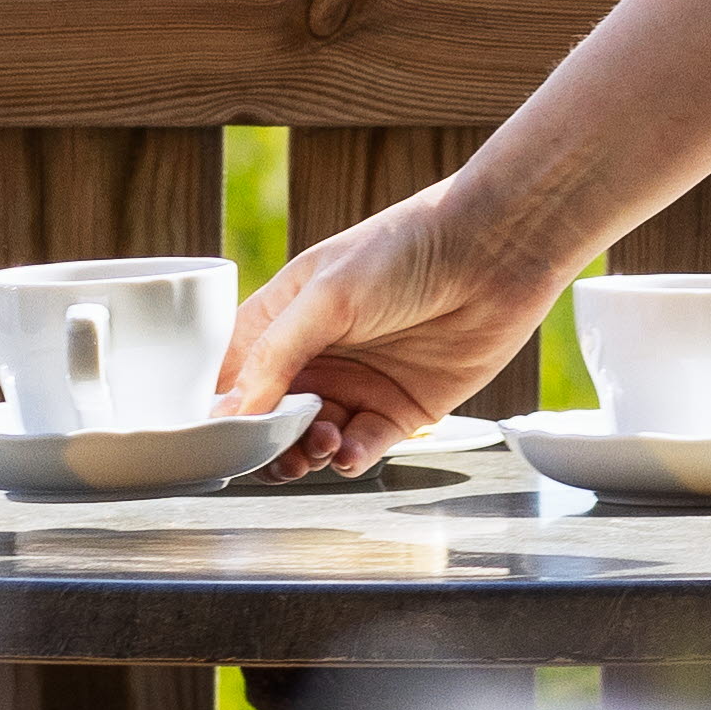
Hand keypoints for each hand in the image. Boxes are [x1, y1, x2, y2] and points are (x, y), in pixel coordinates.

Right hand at [217, 178, 565, 477]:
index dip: (222, 410)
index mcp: (283, 318)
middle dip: (265, 444)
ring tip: (318, 445)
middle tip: (275, 454)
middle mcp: (316, 356)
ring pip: (312, 441)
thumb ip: (275, 356)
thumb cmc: (404, 252)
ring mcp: (357, 385)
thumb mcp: (326, 295)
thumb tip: (230, 415)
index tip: (216, 440)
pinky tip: (349, 450)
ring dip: (306, 453)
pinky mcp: (399, 410)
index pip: (233, 375)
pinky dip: (350, 457)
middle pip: (270, 420)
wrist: (493, 255)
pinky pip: (362, 448)